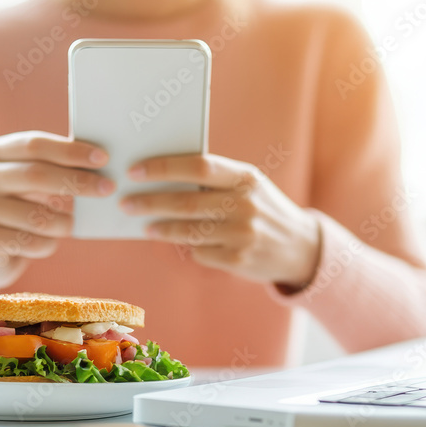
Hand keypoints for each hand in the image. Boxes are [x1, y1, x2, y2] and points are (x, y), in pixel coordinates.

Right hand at [0, 131, 113, 289]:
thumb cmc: (17, 208)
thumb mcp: (27, 182)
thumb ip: (53, 168)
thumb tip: (100, 163)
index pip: (34, 145)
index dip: (70, 150)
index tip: (103, 158)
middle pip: (36, 175)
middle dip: (77, 182)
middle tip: (107, 188)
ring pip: (38, 216)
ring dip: (65, 223)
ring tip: (68, 225)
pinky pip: (32, 242)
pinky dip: (49, 245)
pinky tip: (45, 243)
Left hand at [119, 154, 320, 288]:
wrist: (299, 246)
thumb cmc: (261, 207)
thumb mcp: (248, 185)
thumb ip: (214, 179)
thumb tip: (160, 176)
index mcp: (246, 177)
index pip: (199, 167)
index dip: (163, 168)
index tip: (134, 171)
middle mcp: (246, 204)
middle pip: (186, 202)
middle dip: (149, 202)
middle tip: (126, 203)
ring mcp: (242, 234)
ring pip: (187, 231)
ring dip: (160, 228)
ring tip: (143, 226)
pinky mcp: (238, 259)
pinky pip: (199, 252)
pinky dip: (187, 246)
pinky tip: (181, 242)